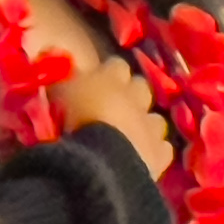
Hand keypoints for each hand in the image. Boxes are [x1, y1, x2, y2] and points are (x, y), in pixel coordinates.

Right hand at [69, 50, 173, 180]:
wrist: (103, 158)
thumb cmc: (76, 121)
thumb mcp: (60, 95)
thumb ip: (64, 81)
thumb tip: (62, 68)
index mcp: (111, 78)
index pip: (116, 65)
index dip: (110, 72)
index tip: (100, 80)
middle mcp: (136, 97)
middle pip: (141, 87)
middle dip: (132, 94)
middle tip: (117, 107)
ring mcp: (151, 125)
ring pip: (156, 118)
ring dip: (145, 124)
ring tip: (131, 135)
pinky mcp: (160, 153)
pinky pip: (163, 148)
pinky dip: (154, 150)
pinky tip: (143, 156)